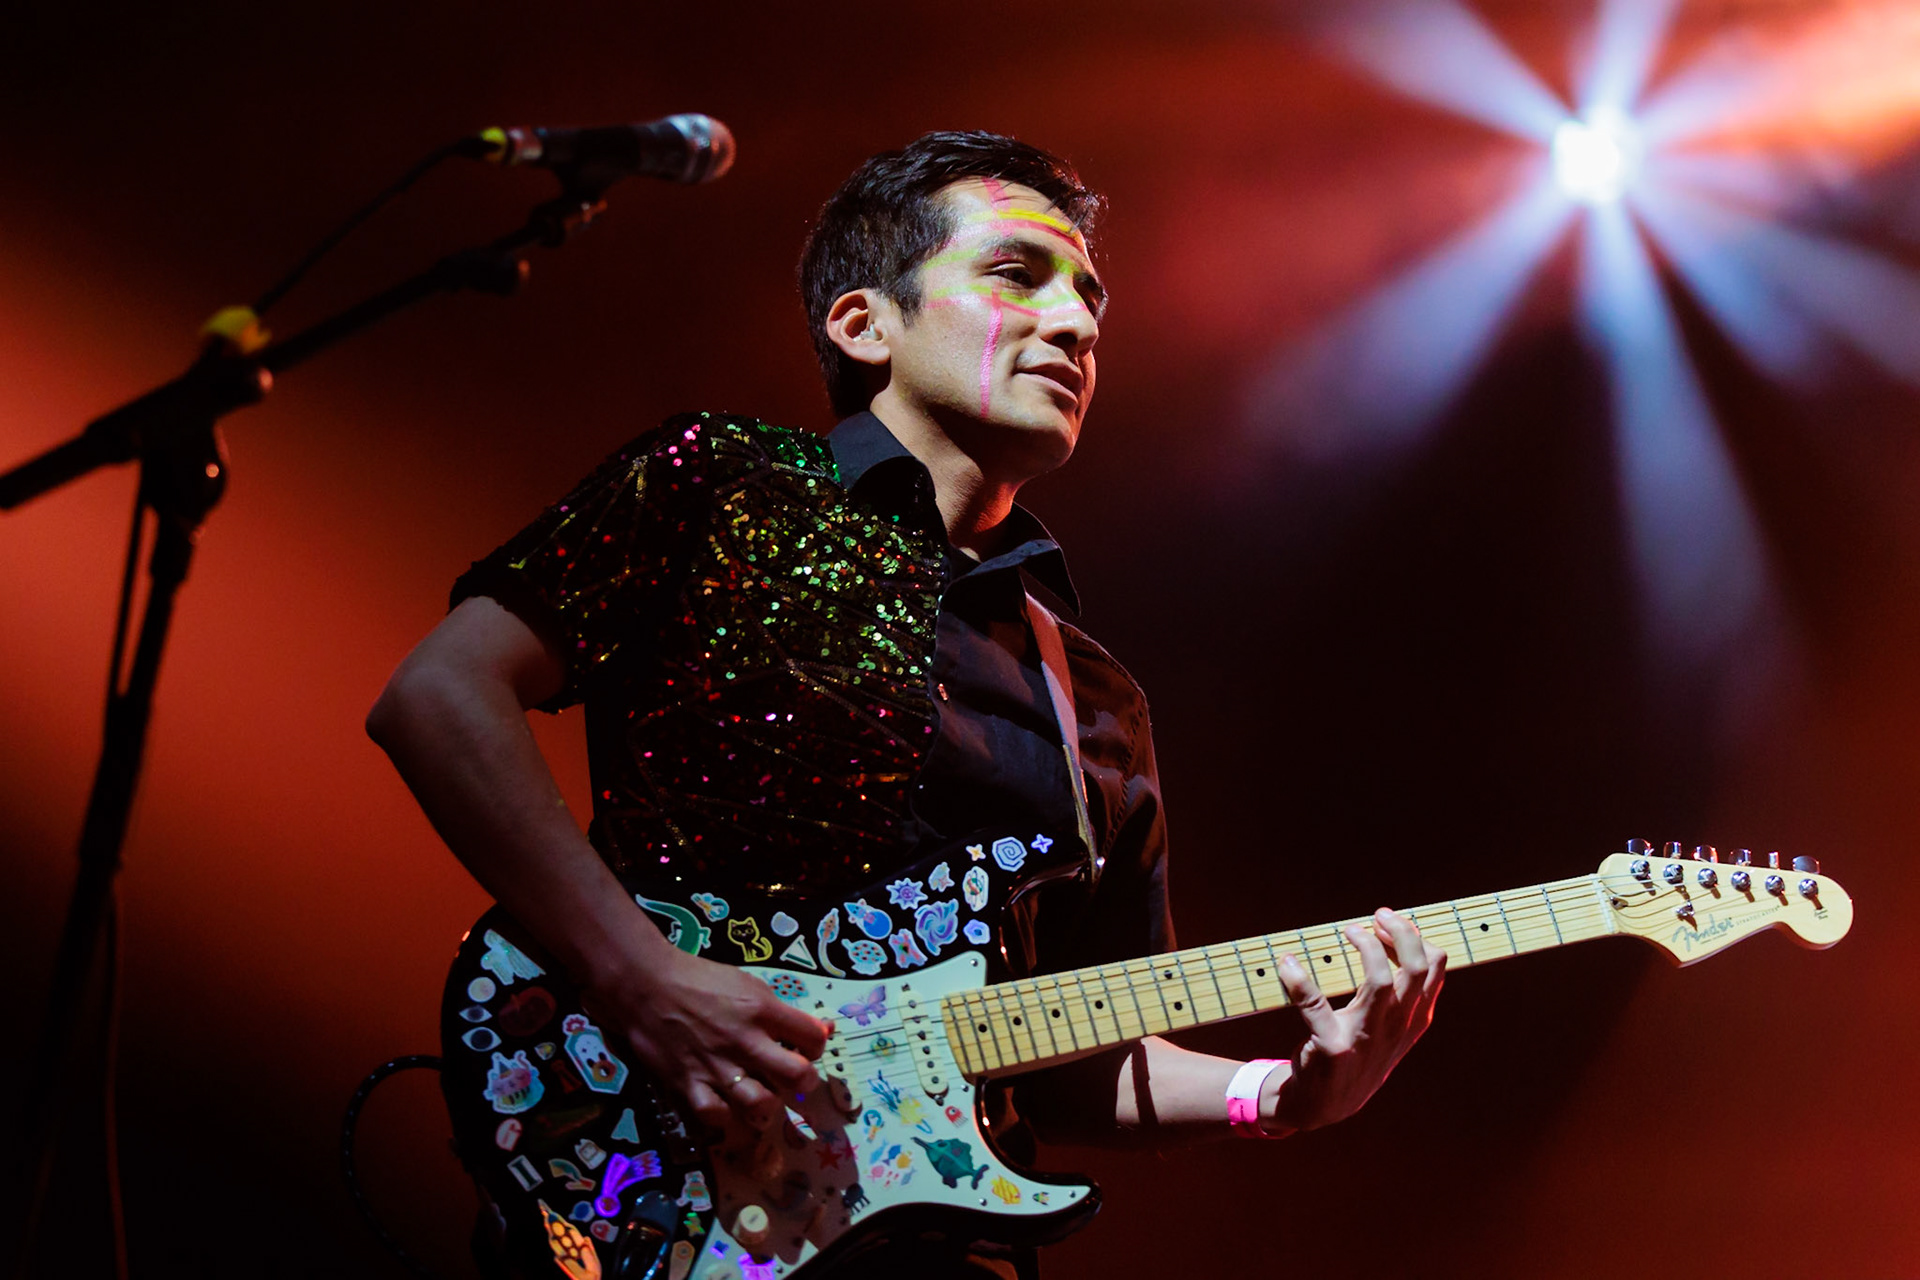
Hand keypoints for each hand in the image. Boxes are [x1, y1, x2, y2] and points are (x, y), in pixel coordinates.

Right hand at [580, 944, 831, 1132]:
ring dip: (769, 1105)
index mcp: (762, 1010)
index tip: (807, 1047)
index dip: (817, 1045)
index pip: (813, 1037)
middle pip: (797, 1076)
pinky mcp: (689, 1084)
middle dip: (805, 1082)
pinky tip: (726, 1105)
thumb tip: (821, 1028)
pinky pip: (715, 1116)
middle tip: (794, 1079)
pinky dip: (724, 1116)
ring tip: (763, 1097)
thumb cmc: (700, 981)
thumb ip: (780, 1010)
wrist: (647, 986)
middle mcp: (745, 1041)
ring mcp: (717, 1066)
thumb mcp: (748, 984)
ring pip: (760, 1104)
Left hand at [1270, 907, 1445, 1132]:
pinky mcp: (1332, 1048)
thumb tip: (1401, 936)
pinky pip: (1314, 1004)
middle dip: (1401, 932)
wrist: (1322, 1105)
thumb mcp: (1390, 1028)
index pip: (1434, 969)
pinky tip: (1287, 963)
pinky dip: (1298, 979)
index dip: (1416, 937)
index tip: (1389, 923)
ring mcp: (1366, 1040)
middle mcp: (1395, 1029)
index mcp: (1413, 1021)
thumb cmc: (1356, 1054)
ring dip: (1365, 947)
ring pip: (1381, 982)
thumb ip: (1402, 993)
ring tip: (1348, 930)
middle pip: (1415, 970)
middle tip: (1378, 916)